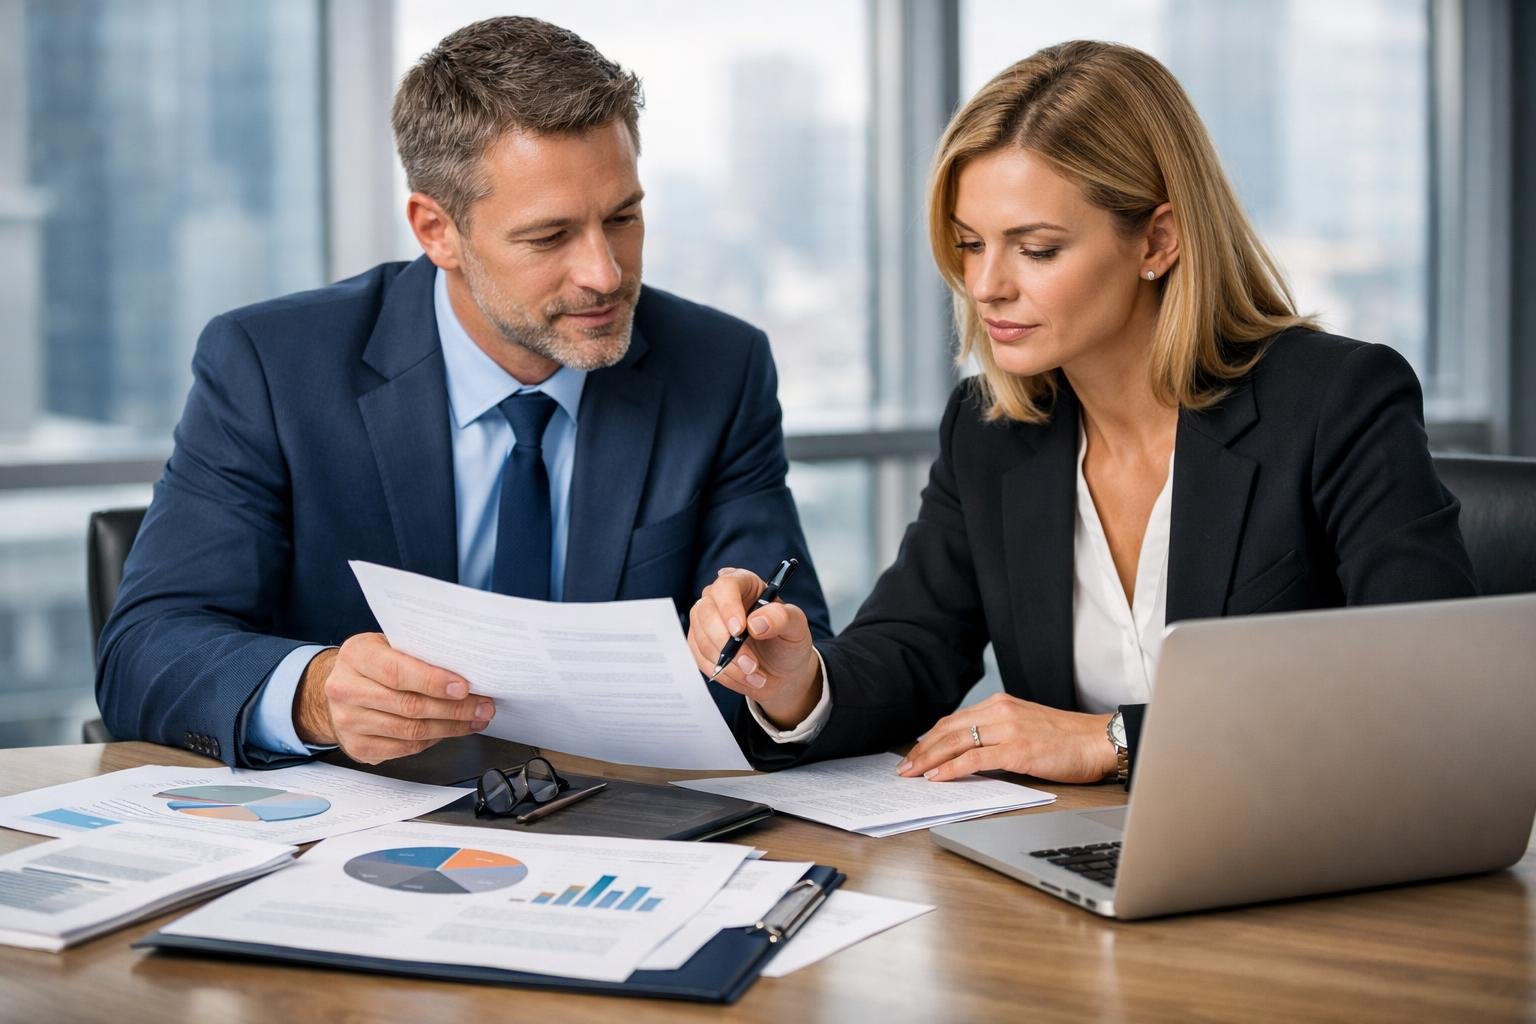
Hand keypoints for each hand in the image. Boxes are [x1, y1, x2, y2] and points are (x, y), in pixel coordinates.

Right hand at [293, 633, 494, 763]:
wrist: (340, 687)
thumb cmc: (374, 662)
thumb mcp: (389, 644)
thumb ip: (418, 654)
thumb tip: (466, 668)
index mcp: (356, 655)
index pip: (397, 672)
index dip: (433, 682)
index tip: (464, 687)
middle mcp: (345, 689)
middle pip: (409, 706)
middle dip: (454, 709)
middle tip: (483, 707)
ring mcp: (348, 721)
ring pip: (410, 731)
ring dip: (450, 727)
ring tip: (475, 720)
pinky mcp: (357, 746)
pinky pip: (404, 748)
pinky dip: (433, 740)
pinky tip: (450, 730)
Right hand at [686, 568, 820, 728]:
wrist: (782, 672)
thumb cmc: (788, 642)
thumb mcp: (797, 628)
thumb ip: (782, 618)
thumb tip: (756, 622)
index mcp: (745, 584)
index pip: (726, 585)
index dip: (728, 607)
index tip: (739, 630)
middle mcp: (720, 598)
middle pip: (706, 611)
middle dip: (726, 643)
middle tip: (750, 664)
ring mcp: (706, 621)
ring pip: (701, 639)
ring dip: (728, 663)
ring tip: (755, 675)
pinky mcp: (699, 644)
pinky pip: (701, 659)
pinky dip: (723, 673)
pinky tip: (744, 678)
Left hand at [898, 693, 1116, 783]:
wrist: (1100, 740)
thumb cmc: (1067, 739)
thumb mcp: (1026, 726)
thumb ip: (999, 733)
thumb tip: (970, 754)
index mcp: (1001, 704)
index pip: (954, 720)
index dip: (930, 738)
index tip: (915, 753)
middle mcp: (1001, 711)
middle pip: (948, 730)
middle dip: (922, 749)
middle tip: (904, 767)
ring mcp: (1009, 729)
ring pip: (956, 742)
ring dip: (929, 759)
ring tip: (912, 774)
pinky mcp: (1018, 750)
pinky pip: (975, 759)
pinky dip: (952, 769)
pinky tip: (937, 777)